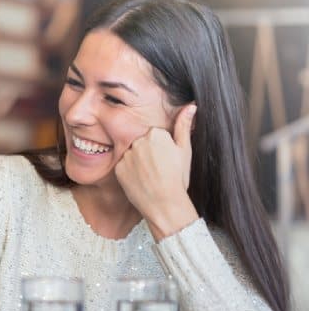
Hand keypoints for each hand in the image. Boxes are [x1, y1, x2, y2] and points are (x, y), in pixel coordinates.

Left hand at [114, 104, 198, 239]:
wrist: (165, 204)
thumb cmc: (178, 178)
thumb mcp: (185, 151)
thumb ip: (184, 126)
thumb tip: (191, 105)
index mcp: (156, 134)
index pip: (156, 136)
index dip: (162, 149)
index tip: (167, 160)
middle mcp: (138, 141)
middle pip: (142, 144)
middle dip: (149, 154)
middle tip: (159, 170)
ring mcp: (127, 155)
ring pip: (132, 155)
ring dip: (138, 163)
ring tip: (150, 176)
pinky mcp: (118, 168)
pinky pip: (123, 167)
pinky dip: (130, 173)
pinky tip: (140, 181)